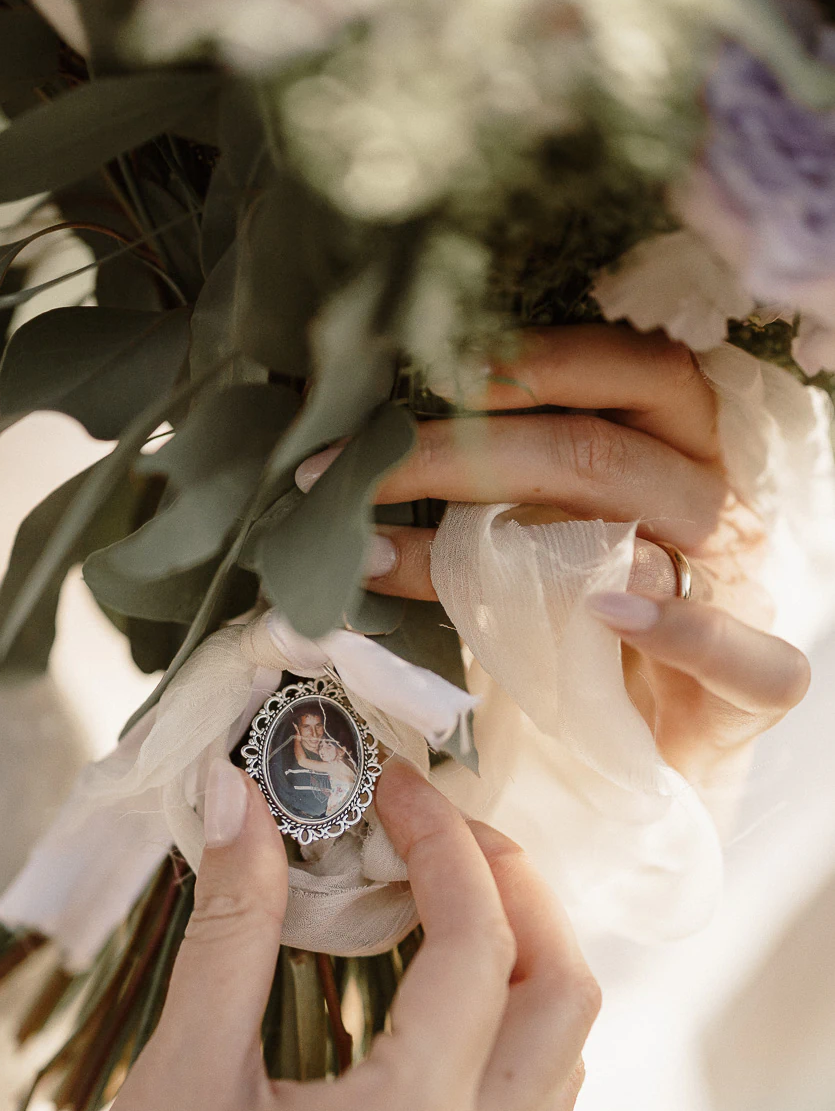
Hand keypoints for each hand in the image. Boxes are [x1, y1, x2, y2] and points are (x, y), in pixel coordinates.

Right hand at [0, 761, 596, 1110]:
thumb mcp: (181, 1072)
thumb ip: (235, 922)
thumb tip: (240, 795)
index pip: (479, 945)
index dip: (444, 843)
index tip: (393, 785)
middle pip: (567, 1004)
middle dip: (521, 898)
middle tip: (441, 837)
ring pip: (557, 1080)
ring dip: (517, 981)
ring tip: (433, 916)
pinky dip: (489, 1062)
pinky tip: (407, 1037)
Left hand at [302, 326, 810, 788]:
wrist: (650, 745)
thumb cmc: (583, 629)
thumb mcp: (532, 543)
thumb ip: (486, 492)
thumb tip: (364, 457)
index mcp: (671, 446)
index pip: (623, 369)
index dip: (527, 365)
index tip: (422, 379)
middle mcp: (709, 503)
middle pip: (598, 452)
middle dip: (460, 453)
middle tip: (355, 471)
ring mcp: (738, 589)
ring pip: (639, 542)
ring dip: (499, 547)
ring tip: (382, 555)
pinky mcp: (755, 685)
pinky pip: (739, 653)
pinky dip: (676, 630)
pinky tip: (603, 613)